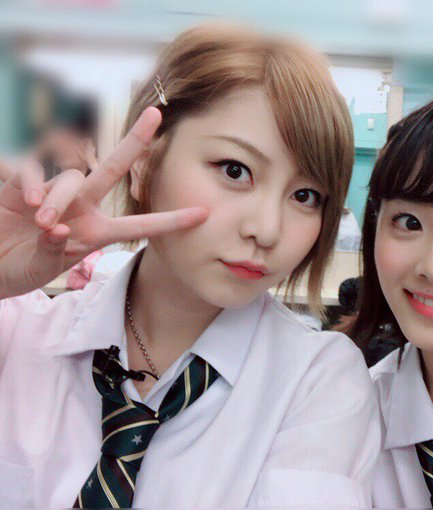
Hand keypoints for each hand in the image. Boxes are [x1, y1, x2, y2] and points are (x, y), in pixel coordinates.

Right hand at [0, 107, 207, 298]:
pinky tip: (29, 204)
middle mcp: (82, 208)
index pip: (140, 225)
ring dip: (59, 200)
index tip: (204, 214)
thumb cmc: (18, 269)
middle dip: (135, 141)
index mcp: (96, 233)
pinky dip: (34, 183)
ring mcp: (53, 193)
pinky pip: (33, 169)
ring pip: (70, 178)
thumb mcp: (41, 270)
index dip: (171, 221)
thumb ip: (52, 252)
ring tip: (43, 224)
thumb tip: (57, 229)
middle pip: (112, 168)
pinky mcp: (22, 183)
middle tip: (156, 114)